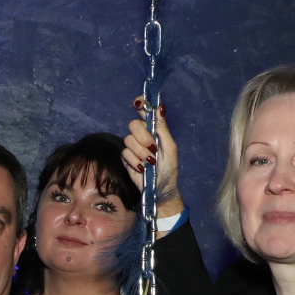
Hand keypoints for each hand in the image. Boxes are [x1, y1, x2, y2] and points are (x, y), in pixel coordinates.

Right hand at [123, 98, 183, 222]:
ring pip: (128, 140)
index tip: (138, 104)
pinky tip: (142, 168)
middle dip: (142, 137)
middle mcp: (142, 136)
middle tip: (152, 148)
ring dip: (140, 152)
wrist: (160, 189)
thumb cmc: (169, 169)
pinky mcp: (126, 159)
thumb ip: (162, 128)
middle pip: (133, 125)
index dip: (141, 105)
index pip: (145, 113)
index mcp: (155, 131)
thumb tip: (160, 107)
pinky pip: (125, 153)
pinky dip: (134, 161)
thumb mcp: (170, 147)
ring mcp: (133, 147)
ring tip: (149, 162)